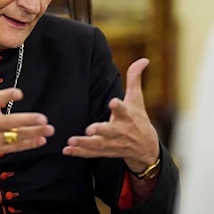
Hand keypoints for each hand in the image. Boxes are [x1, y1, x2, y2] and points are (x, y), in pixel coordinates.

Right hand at [0, 58, 54, 166]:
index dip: (6, 96)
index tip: (19, 93)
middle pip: (10, 122)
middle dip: (27, 120)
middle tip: (43, 118)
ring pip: (16, 136)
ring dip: (34, 133)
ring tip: (49, 129)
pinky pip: (14, 147)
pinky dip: (28, 145)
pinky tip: (41, 140)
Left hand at [62, 58, 159, 172]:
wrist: (146, 148)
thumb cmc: (139, 119)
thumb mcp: (137, 99)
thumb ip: (135, 78)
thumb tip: (144, 59)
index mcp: (128, 116)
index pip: (124, 110)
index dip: (118, 106)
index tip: (113, 102)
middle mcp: (121, 131)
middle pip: (110, 131)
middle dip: (101, 130)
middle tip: (90, 129)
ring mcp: (113, 143)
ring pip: (99, 145)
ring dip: (85, 144)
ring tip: (71, 140)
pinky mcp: (106, 152)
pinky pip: (92, 154)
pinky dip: (79, 153)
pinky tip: (67, 150)